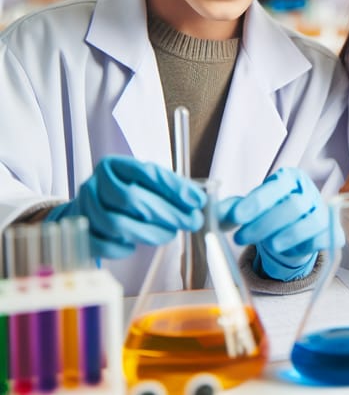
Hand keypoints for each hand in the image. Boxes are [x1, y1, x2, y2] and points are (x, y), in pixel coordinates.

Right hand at [46, 156, 205, 258]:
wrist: (89, 208)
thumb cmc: (126, 194)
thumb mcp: (148, 184)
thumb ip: (173, 190)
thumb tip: (202, 203)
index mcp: (114, 165)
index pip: (147, 172)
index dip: (175, 187)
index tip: (197, 201)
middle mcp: (95, 184)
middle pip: (132, 199)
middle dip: (167, 213)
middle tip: (191, 222)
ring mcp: (84, 209)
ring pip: (117, 224)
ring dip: (149, 233)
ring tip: (169, 234)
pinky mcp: (81, 233)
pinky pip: (103, 245)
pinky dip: (122, 248)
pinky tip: (135, 245)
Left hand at [220, 167, 329, 280]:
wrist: (297, 225)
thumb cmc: (272, 211)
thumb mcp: (251, 207)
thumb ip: (232, 209)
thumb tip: (211, 213)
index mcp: (290, 178)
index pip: (275, 187)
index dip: (256, 202)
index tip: (236, 217)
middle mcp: (309, 191)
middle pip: (293, 206)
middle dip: (265, 224)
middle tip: (241, 238)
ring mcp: (322, 212)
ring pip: (310, 222)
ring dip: (287, 235)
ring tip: (268, 246)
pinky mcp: (332, 232)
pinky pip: (324, 239)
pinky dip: (307, 246)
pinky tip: (291, 250)